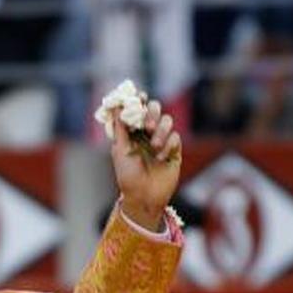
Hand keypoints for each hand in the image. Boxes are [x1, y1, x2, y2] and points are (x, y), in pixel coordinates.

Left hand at [110, 100, 181, 230]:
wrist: (143, 197)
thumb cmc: (127, 176)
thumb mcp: (119, 150)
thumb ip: (120, 128)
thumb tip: (116, 106)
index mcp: (132, 131)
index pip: (138, 109)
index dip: (139, 100)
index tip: (139, 96)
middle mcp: (148, 133)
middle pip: (155, 109)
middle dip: (152, 113)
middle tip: (147, 126)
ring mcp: (162, 141)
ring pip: (167, 121)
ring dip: (161, 130)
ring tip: (154, 146)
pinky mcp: (174, 151)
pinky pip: (175, 137)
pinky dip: (169, 145)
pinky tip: (161, 157)